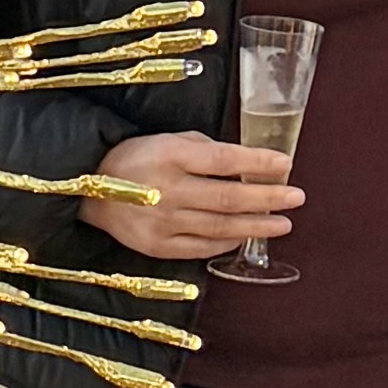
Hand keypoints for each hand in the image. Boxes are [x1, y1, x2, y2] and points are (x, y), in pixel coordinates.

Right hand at [78, 132, 298, 261]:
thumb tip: (245, 165)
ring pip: (219, 228)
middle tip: (297, 198)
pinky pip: (201, 248)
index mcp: (171, 155)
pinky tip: (245, 237)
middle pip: (228, 198)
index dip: (258, 163)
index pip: (225, 160)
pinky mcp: (157, 247)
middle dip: (268, 199)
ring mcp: (163, 223)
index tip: (286, 164)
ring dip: (256, 226)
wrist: (90, 189)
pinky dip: (227, 243)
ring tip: (283, 223)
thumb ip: (205, 149)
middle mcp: (168, 190)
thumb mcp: (169, 138)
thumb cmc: (137, 157)